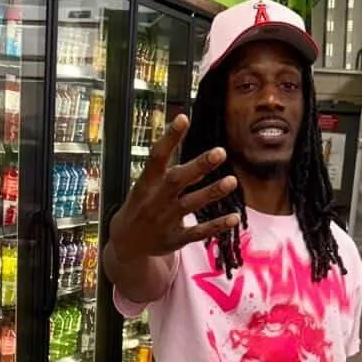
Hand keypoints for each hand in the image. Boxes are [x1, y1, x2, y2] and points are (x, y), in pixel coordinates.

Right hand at [108, 115, 240, 264]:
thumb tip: (197, 155)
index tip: (183, 118)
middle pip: (178, 180)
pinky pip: (198, 232)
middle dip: (199, 166)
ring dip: (212, 192)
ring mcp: (166, 220)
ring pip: (191, 204)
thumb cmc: (141, 205)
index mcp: (146, 183)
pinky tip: (234, 217)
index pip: (157, 156)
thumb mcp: (146, 185)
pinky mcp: (175, 239)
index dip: (169, 137)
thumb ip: (169, 169)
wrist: (126, 243)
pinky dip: (216, 225)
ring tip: (232, 181)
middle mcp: (156, 199)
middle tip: (220, 152)